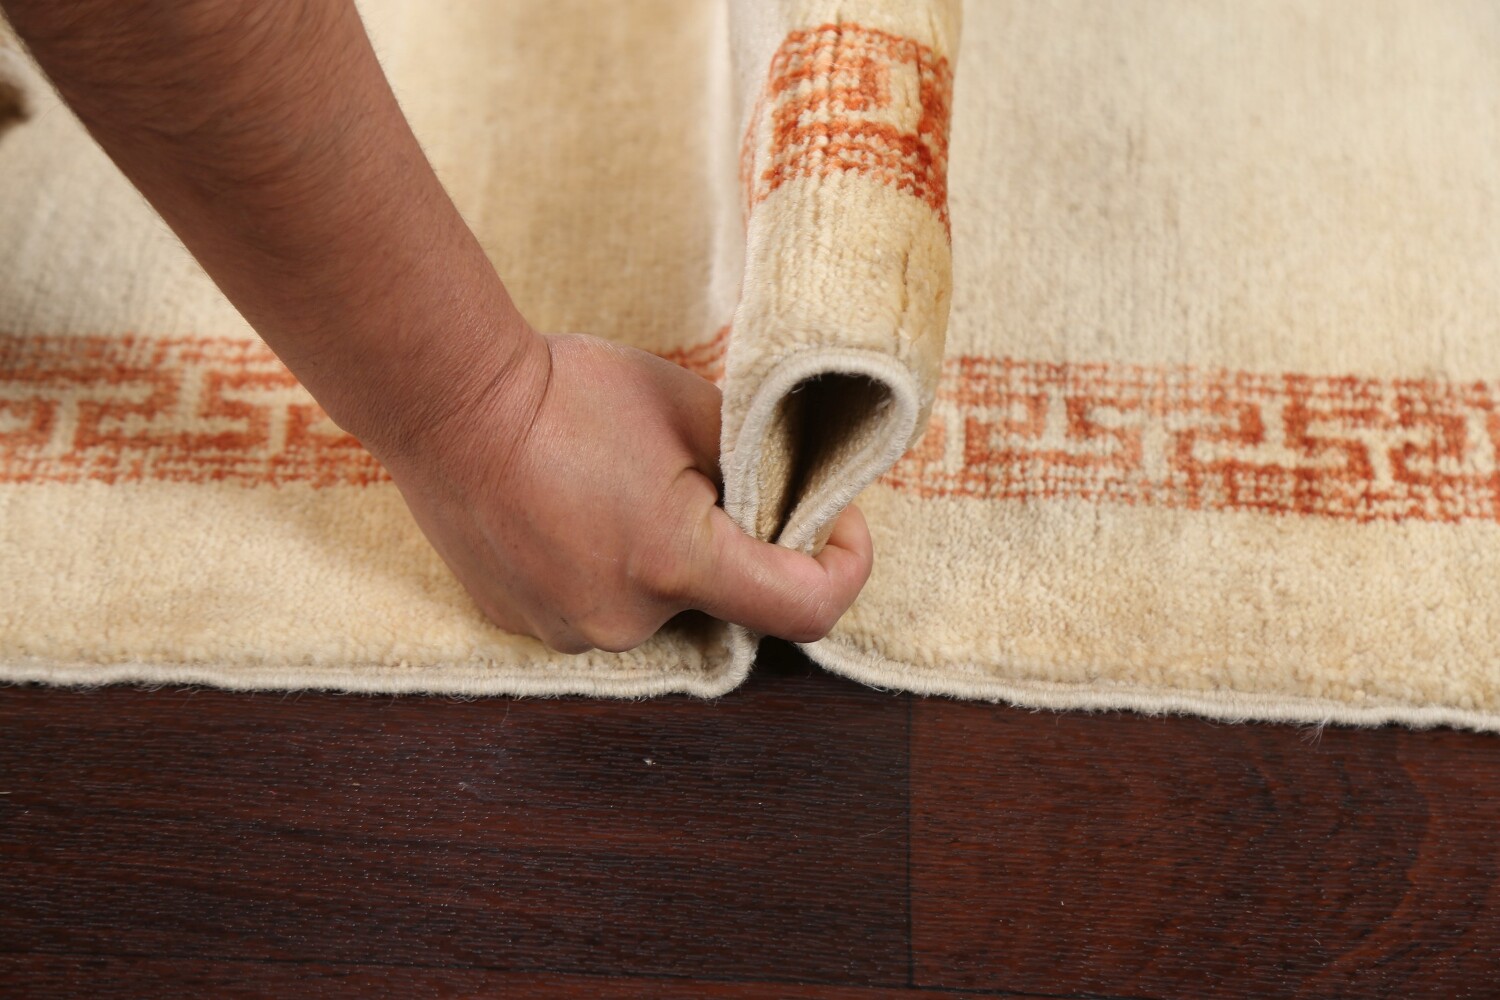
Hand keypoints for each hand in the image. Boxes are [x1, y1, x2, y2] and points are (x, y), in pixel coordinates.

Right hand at [377, 330, 874, 653]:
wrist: (445, 401)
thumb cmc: (566, 391)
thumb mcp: (688, 404)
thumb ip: (757, 459)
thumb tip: (793, 492)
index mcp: (676, 562)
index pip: (805, 609)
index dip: (845, 567)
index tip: (839, 524)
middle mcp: (625, 620)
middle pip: (724, 603)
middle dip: (732, 547)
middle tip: (702, 476)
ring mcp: (569, 632)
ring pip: (659, 606)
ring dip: (666, 559)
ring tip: (622, 485)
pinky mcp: (524, 625)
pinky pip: (600, 607)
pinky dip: (610, 569)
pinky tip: (577, 509)